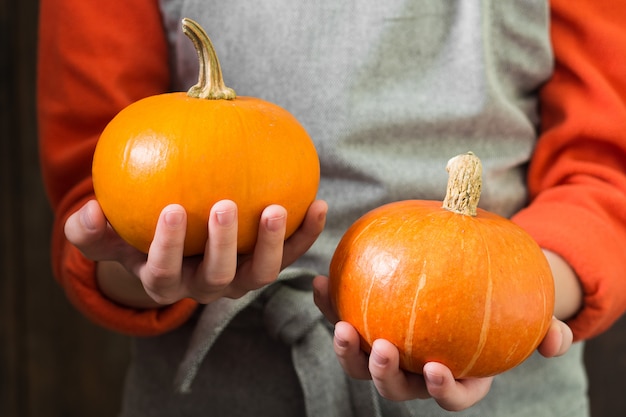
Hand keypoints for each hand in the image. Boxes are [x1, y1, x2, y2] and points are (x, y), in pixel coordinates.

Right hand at [65, 199, 326, 307]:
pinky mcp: (266, 264)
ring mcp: (239, 279)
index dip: (167, 245)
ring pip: (259, 274)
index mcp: (166, 281)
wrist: (175, 246)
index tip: (171, 208)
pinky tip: (317, 202)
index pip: (163, 271)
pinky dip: (306, 234)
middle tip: (223, 205)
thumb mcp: (107, 236)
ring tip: (276, 207)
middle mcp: (205, 287)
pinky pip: (290, 253)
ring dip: (271, 244)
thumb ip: (92, 230)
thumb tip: (88, 211)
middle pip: (218, 279)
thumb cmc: (136, 236)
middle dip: (221, 246)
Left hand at [313, 275, 572, 411]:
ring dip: (347, 350)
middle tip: (381, 347)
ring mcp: (387, 350)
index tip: (435, 369)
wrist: (466, 283)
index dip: (442, 390)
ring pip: (361, 363)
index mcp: (454, 376)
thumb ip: (544, 330)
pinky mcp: (364, 324)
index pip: (448, 396)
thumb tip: (557, 342)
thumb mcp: (528, 314)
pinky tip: (321, 283)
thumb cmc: (500, 303)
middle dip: (382, 374)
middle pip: (394, 387)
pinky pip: (342, 318)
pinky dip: (328, 306)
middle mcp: (415, 370)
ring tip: (340, 324)